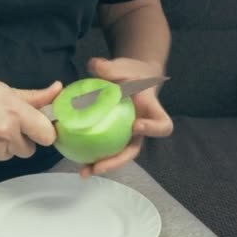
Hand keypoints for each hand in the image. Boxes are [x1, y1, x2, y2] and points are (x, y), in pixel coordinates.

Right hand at [0, 68, 61, 162]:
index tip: (38, 129)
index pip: (47, 136)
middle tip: (6, 124)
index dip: (43, 133)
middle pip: (28, 151)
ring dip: (2, 146)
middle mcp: (4, 132)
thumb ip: (34, 96)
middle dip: (21, 140)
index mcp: (15, 112)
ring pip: (8, 156)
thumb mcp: (4, 89)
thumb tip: (56, 91)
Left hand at [80, 57, 172, 176]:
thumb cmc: (132, 73)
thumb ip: (110, 67)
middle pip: (134, 150)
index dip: (152, 129)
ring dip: (101, 165)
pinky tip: (74, 158)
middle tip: (98, 167)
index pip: (162, 125)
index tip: (136, 126)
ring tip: (83, 171)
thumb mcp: (124, 67)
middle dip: (117, 161)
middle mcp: (141, 128)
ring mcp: (127, 135)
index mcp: (151, 111)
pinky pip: (104, 148)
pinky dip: (91, 154)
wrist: (131, 78)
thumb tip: (94, 65)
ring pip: (117, 155)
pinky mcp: (114, 136)